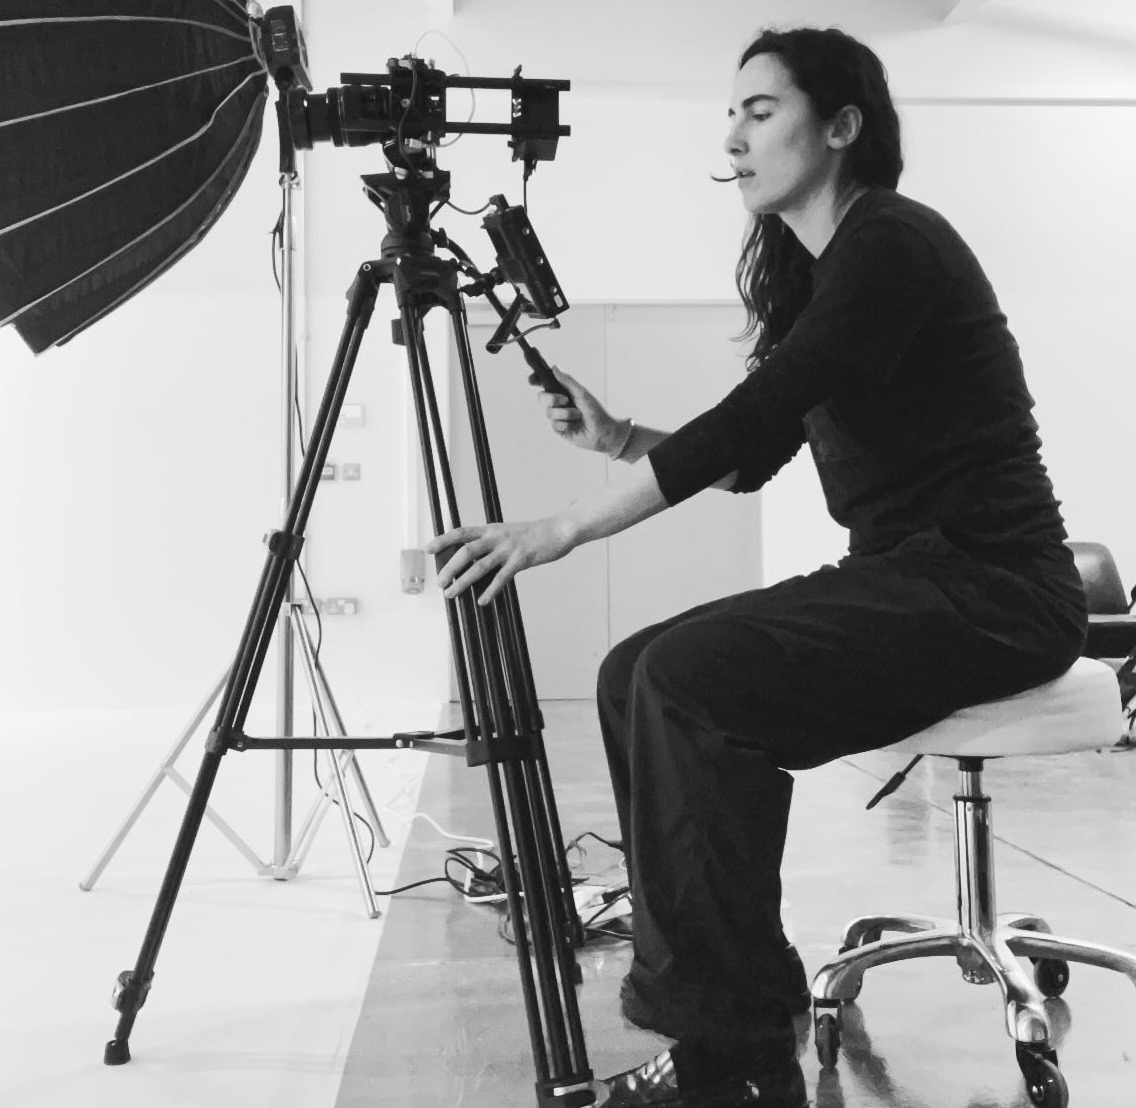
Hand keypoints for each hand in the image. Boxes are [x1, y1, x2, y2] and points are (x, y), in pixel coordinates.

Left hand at [425, 517, 576, 605]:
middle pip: (465, 551)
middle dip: (449, 567)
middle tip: (439, 582)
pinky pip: (502, 578)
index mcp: (490, 529)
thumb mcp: (507, 533)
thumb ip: (491, 544)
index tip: (428, 549)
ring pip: (479, 566)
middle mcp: (496, 537)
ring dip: (463, 581)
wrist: (558, 530)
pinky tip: (483, 600)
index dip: (442, 540)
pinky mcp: (521, 560)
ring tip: (452, 593)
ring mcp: (508, 549)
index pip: (460, 532)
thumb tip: (473, 559)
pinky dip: (490, 590)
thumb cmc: (533, 535)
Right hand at [540, 367, 627, 454]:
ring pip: (548, 412)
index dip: (536, 380)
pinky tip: (574, 426)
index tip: (532, 380)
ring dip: (565, 413)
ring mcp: (557, 417)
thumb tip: (553, 367)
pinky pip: (554, 425)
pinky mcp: (559, 430)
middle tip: (565, 400)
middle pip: (541, 397)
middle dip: (551, 398)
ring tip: (578, 415)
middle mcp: (558, 404)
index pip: (544, 384)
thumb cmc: (595, 411)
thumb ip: (567, 381)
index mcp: (563, 392)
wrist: (602, 432)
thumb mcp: (582, 393)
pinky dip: (565, 424)